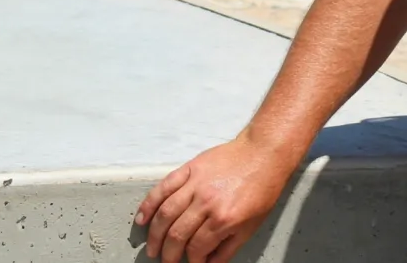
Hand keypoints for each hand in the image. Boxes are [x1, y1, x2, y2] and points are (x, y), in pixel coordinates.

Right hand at [134, 134, 297, 262]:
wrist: (264, 154)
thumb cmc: (261, 189)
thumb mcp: (250, 226)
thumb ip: (227, 249)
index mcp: (224, 219)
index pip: (197, 248)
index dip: (191, 261)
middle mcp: (207, 202)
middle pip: (177, 234)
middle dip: (168, 254)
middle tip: (166, 261)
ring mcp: (195, 184)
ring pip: (165, 214)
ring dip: (155, 235)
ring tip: (152, 248)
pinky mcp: (189, 169)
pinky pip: (163, 188)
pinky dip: (149, 204)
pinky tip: (142, 218)